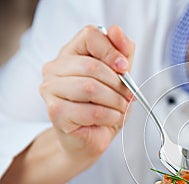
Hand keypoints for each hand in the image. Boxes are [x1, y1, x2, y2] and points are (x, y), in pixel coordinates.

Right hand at [40, 25, 134, 160]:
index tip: (125, 67)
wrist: (92, 137)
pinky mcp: (55, 112)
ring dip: (115, 101)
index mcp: (71, 53)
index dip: (112, 51)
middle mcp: (55, 68)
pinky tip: (111, 118)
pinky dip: (109, 116)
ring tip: (120, 108)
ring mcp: (50, 90)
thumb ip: (123, 53)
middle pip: (93, 66)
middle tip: (128, 96)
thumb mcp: (120, 77)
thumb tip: (117, 31)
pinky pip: (91, 111)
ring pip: (91, 88)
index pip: (90, 35)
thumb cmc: (104, 107)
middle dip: (118, 84)